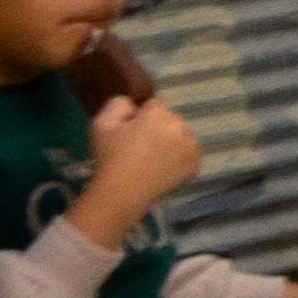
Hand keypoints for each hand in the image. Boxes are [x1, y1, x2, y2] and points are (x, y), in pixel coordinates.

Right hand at [69, 92, 204, 235]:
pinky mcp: (195, 164)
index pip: (154, 104)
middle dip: (157, 128)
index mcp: (159, 114)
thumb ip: (118, 104)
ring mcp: (192, 146)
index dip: (140, 116)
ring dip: (170, 142)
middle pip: (169, 120)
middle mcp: (181, 126)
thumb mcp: (101, 123)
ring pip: (180, 136)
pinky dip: (178, 158)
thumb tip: (134, 104)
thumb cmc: (109, 157)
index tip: (130, 132)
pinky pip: (188, 153)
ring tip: (150, 160)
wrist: (121, 193)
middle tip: (139, 147)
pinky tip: (161, 168)